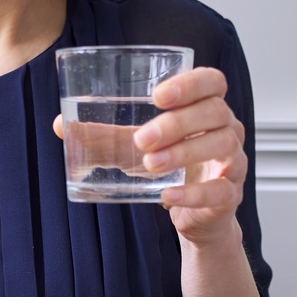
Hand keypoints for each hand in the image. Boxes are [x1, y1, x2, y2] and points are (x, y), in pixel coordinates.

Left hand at [53, 67, 246, 247]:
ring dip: (183, 153)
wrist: (194, 214)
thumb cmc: (169, 168)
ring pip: (220, 146)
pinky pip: (219, 190)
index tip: (158, 96)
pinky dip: (192, 193)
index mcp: (206, 107)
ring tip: (149, 164)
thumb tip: (63, 125)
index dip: (191, 83)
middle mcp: (227, 128)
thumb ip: (105, 135)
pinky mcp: (230, 195)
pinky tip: (166, 197)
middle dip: (177, 123)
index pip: (213, 81)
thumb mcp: (136, 147)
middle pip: (215, 112)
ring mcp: (233, 161)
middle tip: (141, 139)